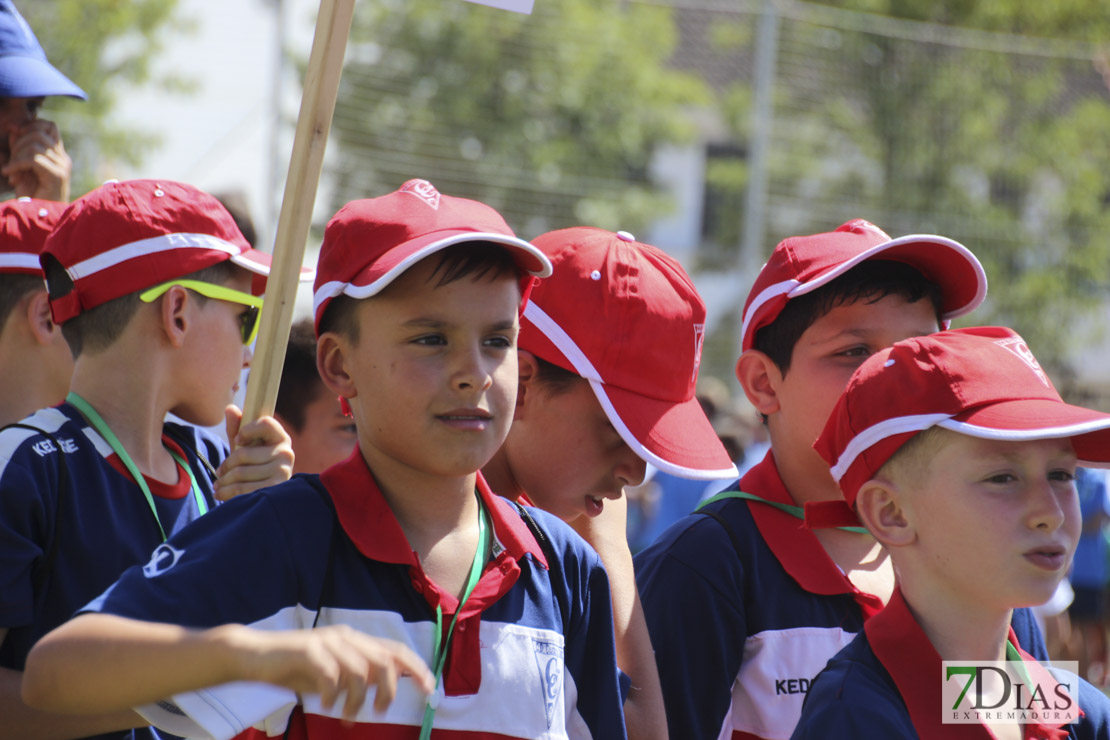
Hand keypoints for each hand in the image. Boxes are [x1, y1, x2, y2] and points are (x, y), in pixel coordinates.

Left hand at [0, 119, 71, 200]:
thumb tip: (13, 127)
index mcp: (58, 155)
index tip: (15, 136)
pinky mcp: (57, 176)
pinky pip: (33, 159)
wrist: (43, 219)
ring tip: (11, 170)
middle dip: (18, 142)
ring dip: (16, 155)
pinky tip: (10, 174)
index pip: (49, 126)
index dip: (30, 125)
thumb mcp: (21, 166)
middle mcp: (63, 159)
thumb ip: (18, 147)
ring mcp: (62, 167)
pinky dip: (17, 164)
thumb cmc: (32, 195)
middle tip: (11, 160)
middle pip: (39, 132)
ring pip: (34, 144)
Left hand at [215, 405, 294, 499]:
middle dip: (226, 465)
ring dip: (224, 481)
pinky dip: (228, 492)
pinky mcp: (276, 488)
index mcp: (280, 437)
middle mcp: (286, 453)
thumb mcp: (246, 447)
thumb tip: (230, 408)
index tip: (237, 440)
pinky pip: (244, 489)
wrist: (268, 493)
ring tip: (218, 485)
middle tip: (219, 472)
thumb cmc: (255, 465)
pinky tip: (221, 494)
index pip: (266, 424)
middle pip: (244, 454)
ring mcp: (283, 471)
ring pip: (241, 473)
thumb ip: (237, 428)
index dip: (248, 430)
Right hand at [230, 625, 434, 720]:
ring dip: (357, 702)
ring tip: (347, 717)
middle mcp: (346, 637)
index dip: (416, 668)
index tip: (430, 689)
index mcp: (355, 641)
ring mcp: (328, 642)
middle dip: (387, 692)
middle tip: (379, 713)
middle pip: (385, 662)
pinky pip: (332, 677)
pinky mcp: (308, 650)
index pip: (396, 651)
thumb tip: (386, 689)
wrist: (254, 656)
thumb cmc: (295, 668)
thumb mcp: (333, 675)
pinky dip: (333, 696)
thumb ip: (358, 678)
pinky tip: (325, 705)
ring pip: (360, 673)